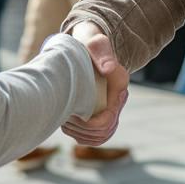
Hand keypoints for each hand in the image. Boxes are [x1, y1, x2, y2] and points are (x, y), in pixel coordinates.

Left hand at [62, 22, 128, 145]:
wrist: (90, 48)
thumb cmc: (91, 45)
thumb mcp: (98, 45)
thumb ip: (103, 54)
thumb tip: (108, 69)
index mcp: (119, 88)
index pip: (108, 119)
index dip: (90, 123)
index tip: (73, 114)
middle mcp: (116, 102)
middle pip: (104, 133)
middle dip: (83, 130)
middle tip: (66, 118)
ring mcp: (107, 109)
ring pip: (98, 137)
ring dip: (80, 134)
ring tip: (65, 121)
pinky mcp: (98, 114)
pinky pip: (92, 136)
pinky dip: (79, 135)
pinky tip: (67, 124)